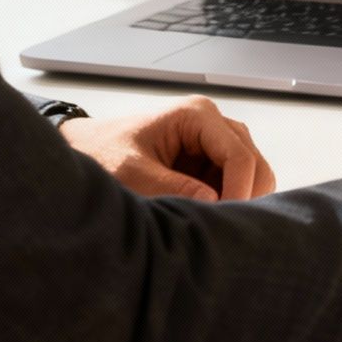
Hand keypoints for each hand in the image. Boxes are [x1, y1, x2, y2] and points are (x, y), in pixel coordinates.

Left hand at [59, 95, 275, 200]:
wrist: (86, 151)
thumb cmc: (102, 154)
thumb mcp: (130, 172)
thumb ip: (171, 186)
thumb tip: (214, 202)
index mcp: (198, 115)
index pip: (240, 156)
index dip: (239, 191)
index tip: (223, 220)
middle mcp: (215, 124)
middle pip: (256, 164)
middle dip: (245, 196)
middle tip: (221, 225)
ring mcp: (217, 142)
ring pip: (254, 175)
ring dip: (240, 199)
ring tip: (212, 220)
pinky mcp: (214, 161)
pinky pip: (240, 183)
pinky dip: (232, 201)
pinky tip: (209, 213)